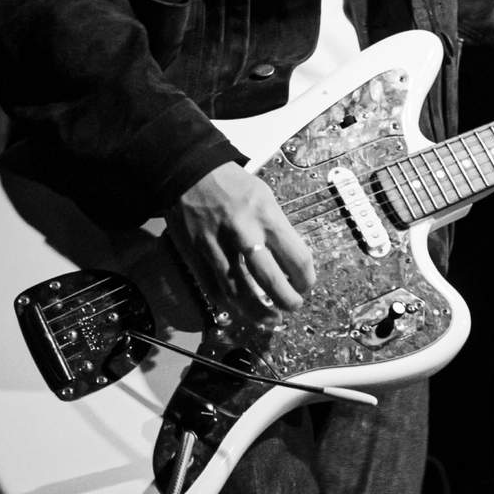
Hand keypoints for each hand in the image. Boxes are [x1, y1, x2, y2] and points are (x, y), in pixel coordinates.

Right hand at [169, 161, 315, 316]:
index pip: (297, 258)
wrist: (188, 173)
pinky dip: (229, 305)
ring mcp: (217, 247)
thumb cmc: (231, 183)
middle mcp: (244, 234)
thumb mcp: (265, 197)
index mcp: (266, 217)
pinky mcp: (196, 256)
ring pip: (240, 292)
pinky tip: (240, 310)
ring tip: (270, 320)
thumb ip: (278, 228)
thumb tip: (291, 260)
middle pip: (270, 281)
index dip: (305, 279)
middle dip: (287, 301)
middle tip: (293, 306)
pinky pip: (213, 290)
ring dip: (258, 312)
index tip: (305, 285)